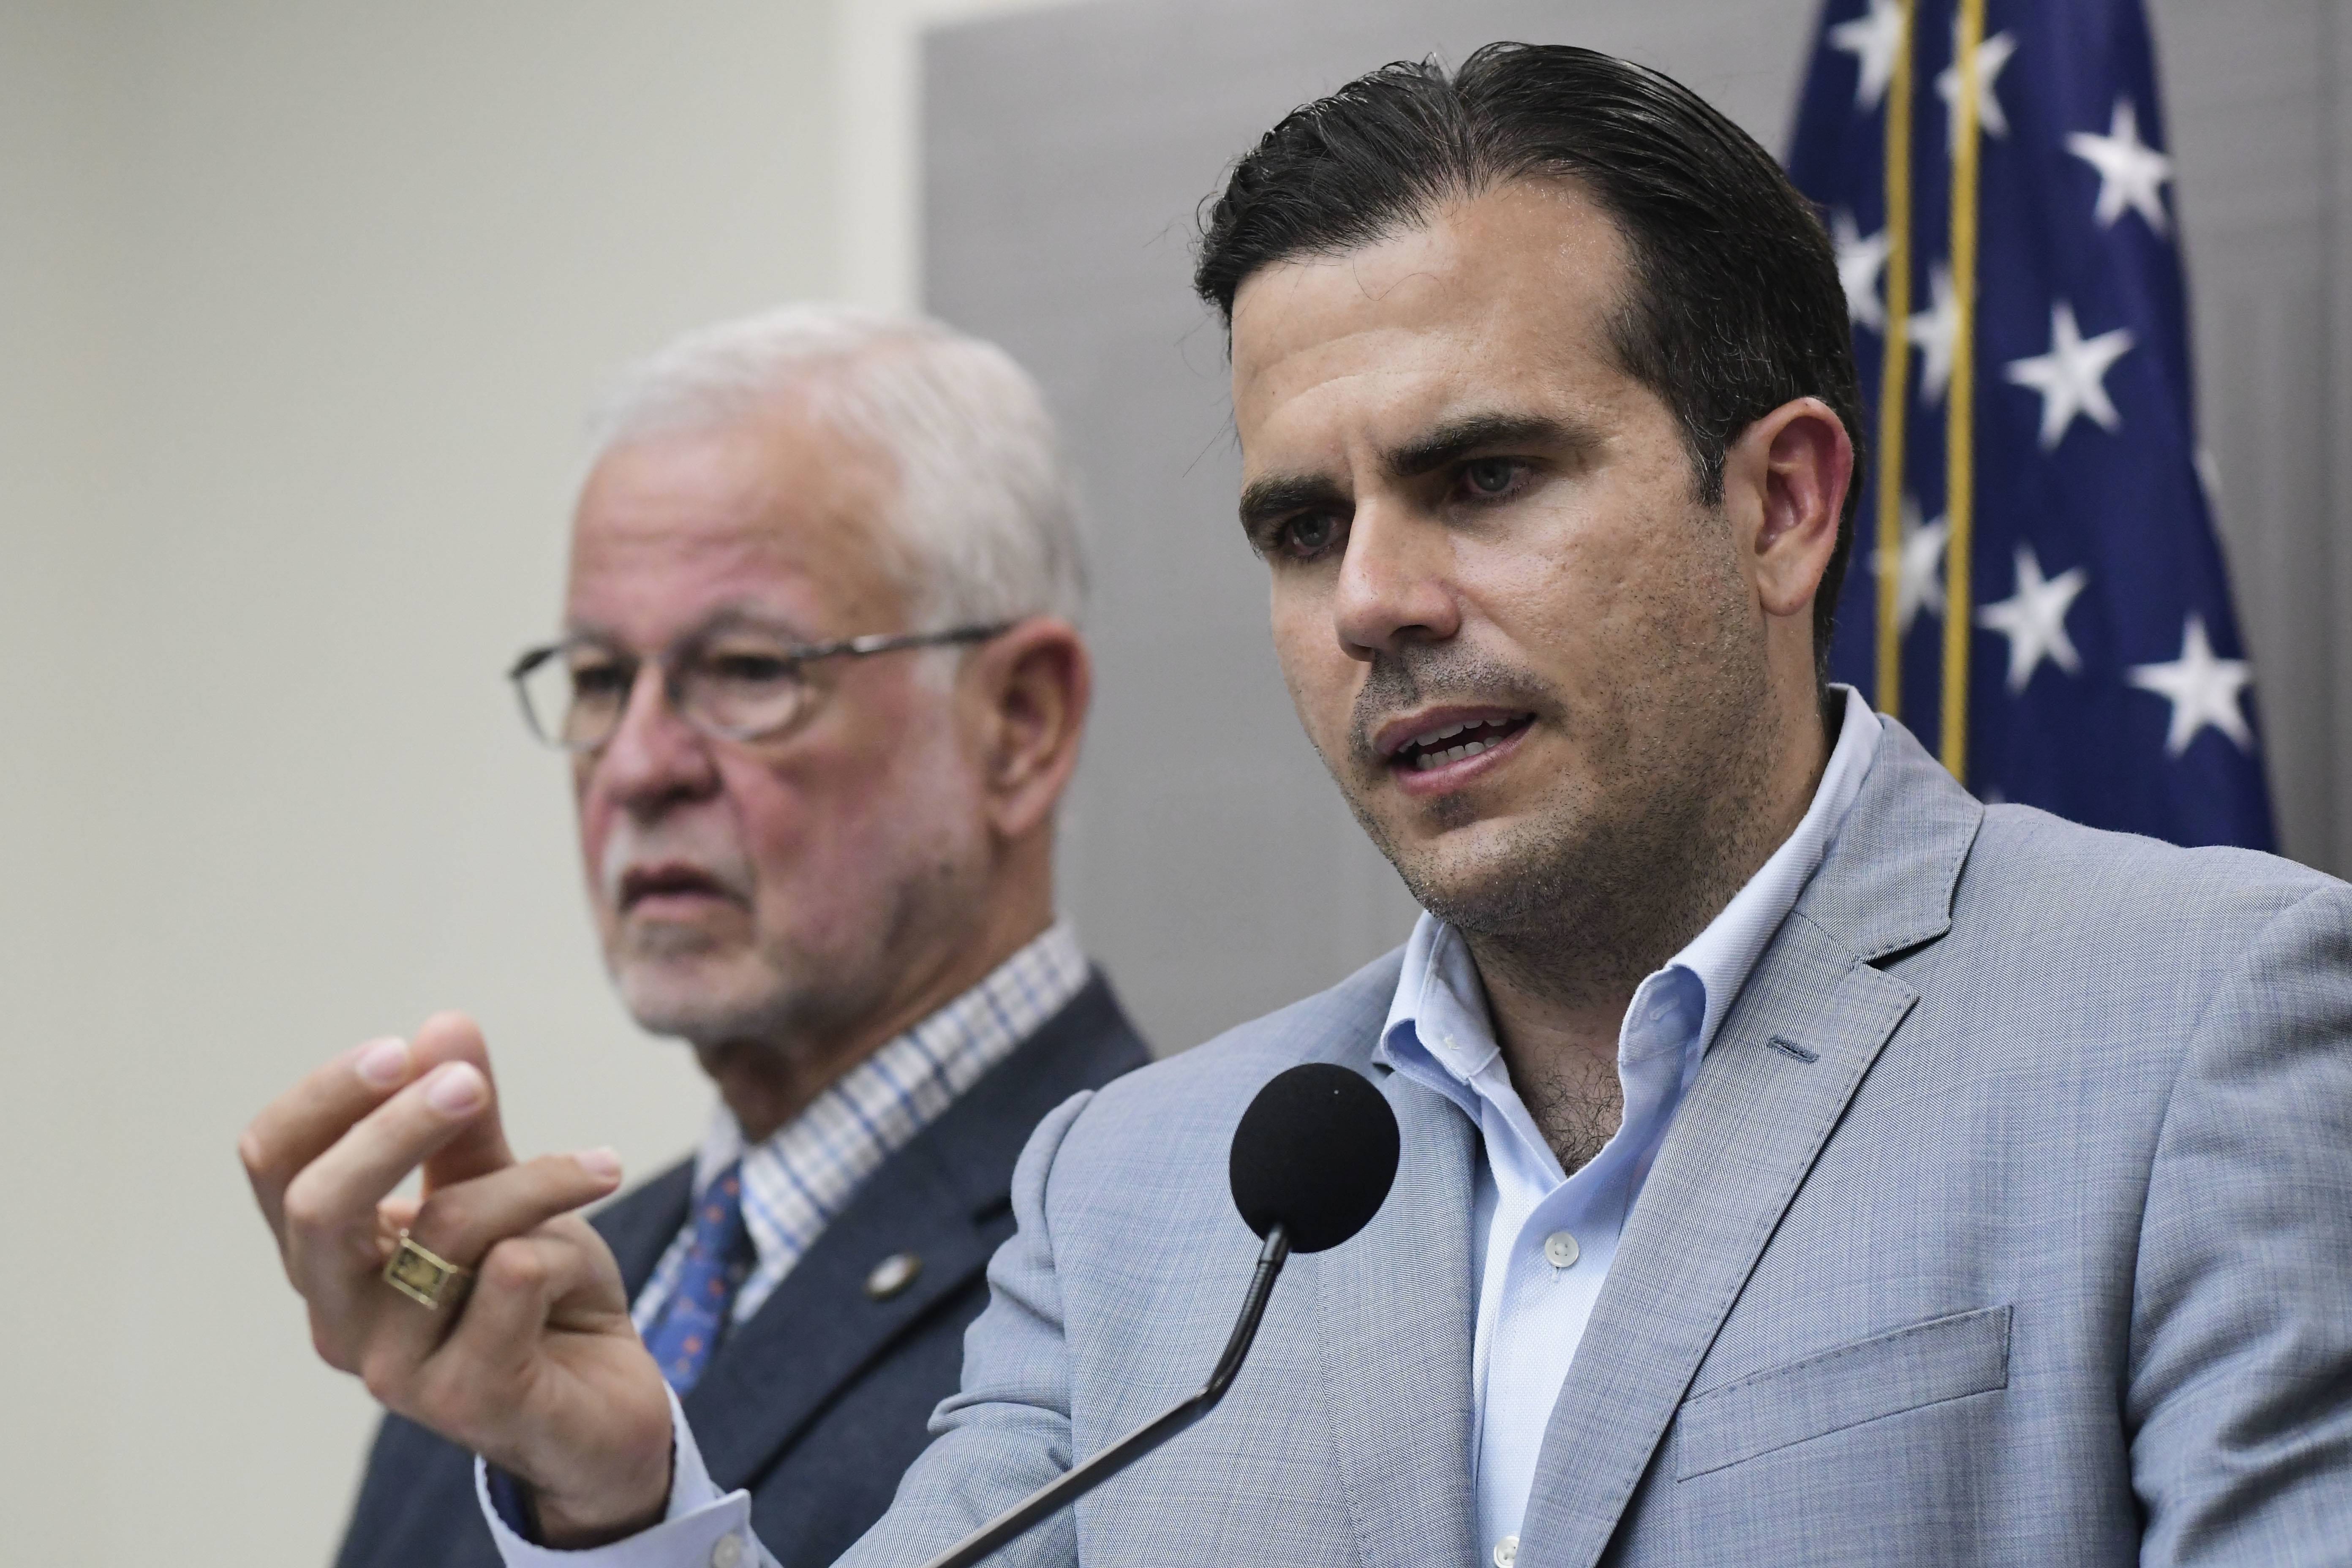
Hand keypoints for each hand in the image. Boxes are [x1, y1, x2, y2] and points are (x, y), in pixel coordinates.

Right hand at [241, 1013, 676, 1545]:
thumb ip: (468, 1120)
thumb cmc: (538, 1292)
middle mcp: (338, 1316)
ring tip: (601, 1168)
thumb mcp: (502, 1188)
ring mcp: (392, 1369)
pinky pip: (511, 1283)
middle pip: (318, 1204)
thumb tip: (443, 1024)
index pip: (273, 1161)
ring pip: (445, 1232)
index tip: (405, 1048)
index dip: (327, 1095)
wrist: (605, 1400)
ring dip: (532, 1183)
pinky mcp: (463, 1402)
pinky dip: (560, 1251)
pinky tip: (580, 1279)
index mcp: (329, 1255)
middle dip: (396, 1127)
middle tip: (472, 1082)